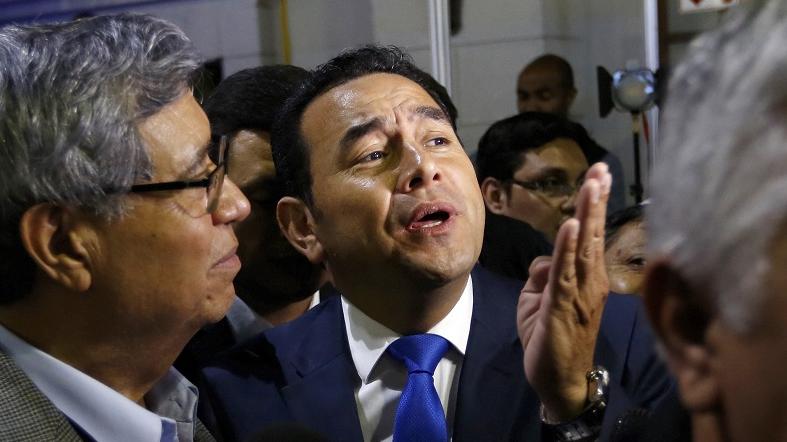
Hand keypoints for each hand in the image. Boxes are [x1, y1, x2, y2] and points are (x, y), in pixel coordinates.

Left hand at [517, 162, 610, 421]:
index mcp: (586, 278)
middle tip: (601, 169)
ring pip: (583, 247)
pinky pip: (565, 273)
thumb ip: (541, 275)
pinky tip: (572, 226)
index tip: (599, 176)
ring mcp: (579, 294)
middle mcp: (589, 282)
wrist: (559, 380)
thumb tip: (544, 259)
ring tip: (592, 185)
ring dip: (587, 214)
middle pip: (593, 234)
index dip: (595, 206)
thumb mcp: (537, 300)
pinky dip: (568, 248)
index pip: (591, 235)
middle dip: (596, 200)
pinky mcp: (564, 307)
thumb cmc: (551, 338)